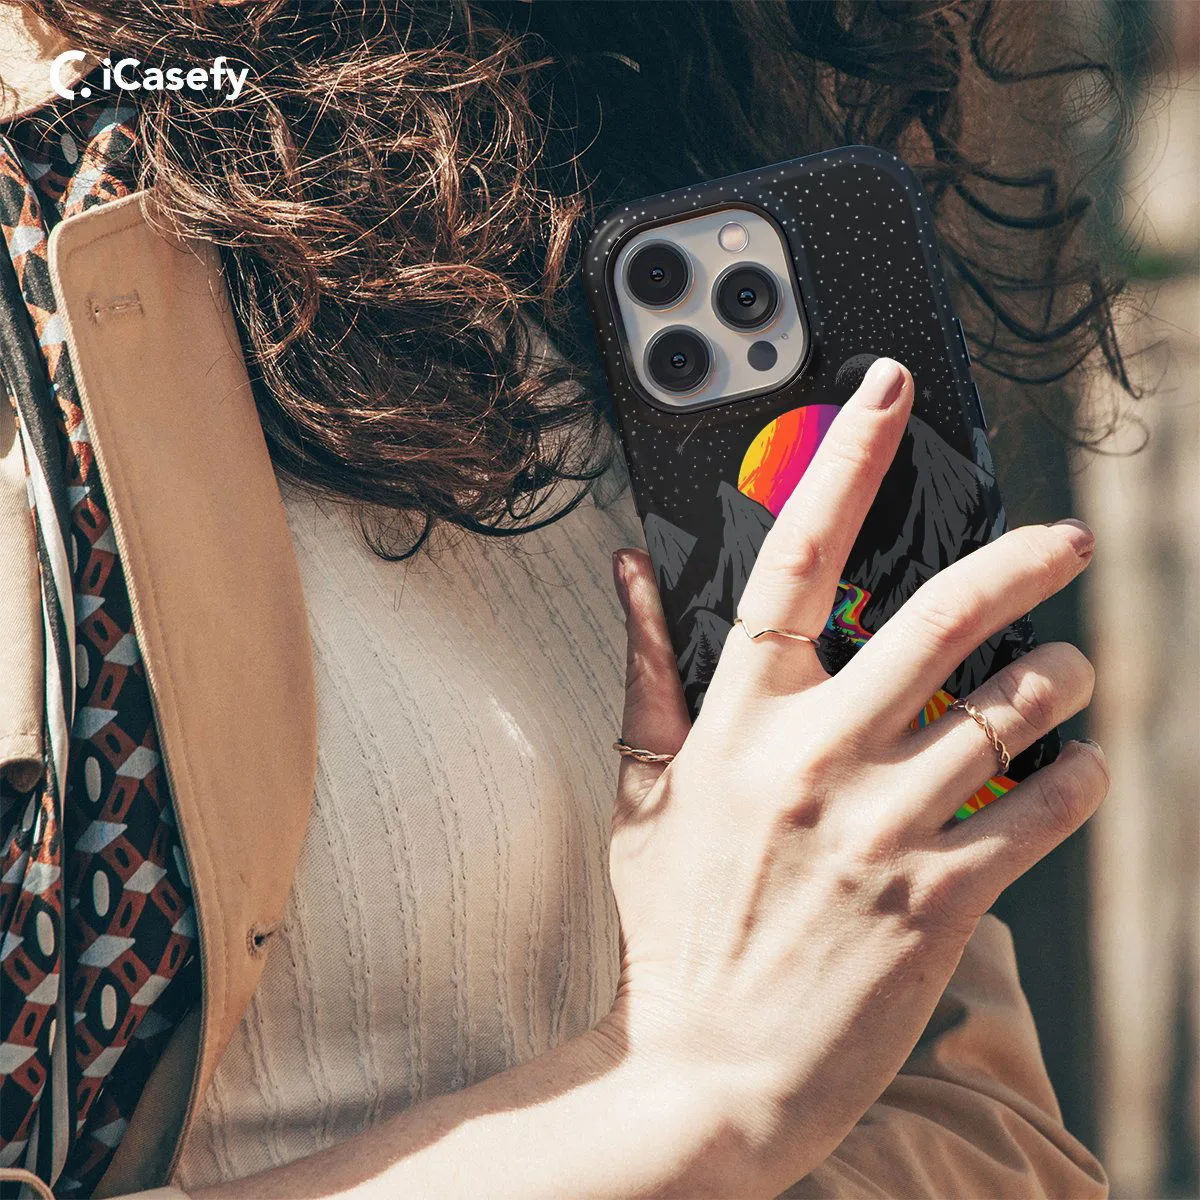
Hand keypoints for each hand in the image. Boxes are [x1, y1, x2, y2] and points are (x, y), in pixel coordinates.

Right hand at [605, 358, 1107, 1193]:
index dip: (843, 463)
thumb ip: (645, 670)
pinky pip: (1042, 808)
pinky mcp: (940, 897)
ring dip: (1064, 679)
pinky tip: (1074, 768)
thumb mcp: (643, 790)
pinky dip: (1078, 775)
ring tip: (1071, 676)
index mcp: (739, 722)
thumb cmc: (673, 927)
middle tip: (1065, 541)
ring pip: (1012, 708)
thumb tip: (628, 571)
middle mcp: (815, 758)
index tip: (884, 394)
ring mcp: (881, 827)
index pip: (795, 561)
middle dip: (1023, 561)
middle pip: (939, 615)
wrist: (706, 1070)